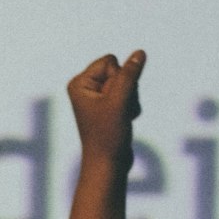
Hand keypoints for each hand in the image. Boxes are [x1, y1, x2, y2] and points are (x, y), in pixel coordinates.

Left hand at [67, 50, 145, 169]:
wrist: (108, 165)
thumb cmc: (108, 135)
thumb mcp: (120, 100)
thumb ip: (129, 74)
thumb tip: (139, 53)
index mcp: (79, 83)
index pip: (110, 61)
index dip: (117, 79)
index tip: (110, 102)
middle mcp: (86, 88)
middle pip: (119, 70)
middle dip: (126, 90)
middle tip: (117, 112)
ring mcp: (97, 97)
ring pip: (127, 82)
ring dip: (130, 100)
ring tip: (121, 118)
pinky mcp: (109, 107)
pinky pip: (129, 94)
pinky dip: (131, 107)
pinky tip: (125, 121)